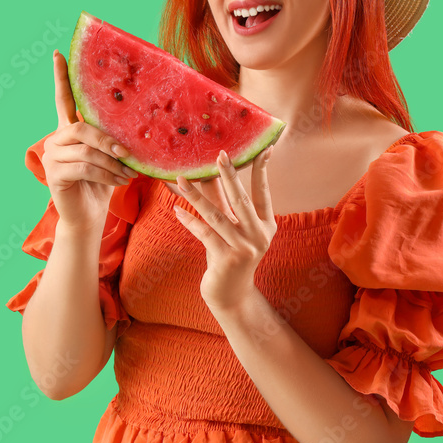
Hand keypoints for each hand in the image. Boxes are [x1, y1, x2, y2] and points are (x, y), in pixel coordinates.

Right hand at [41, 50, 137, 233]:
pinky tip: (120, 182)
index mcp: (69, 129)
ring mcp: (51, 156)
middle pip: (80, 127)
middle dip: (107, 140)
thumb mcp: (110, 157)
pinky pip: (85, 167)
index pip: (63, 99)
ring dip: (112, 164)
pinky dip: (107, 175)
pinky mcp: (53, 174)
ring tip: (129, 174)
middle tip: (127, 154)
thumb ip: (113, 139)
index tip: (58, 52)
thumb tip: (138, 125)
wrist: (89, 215)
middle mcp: (56, 138)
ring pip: (86, 150)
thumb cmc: (102, 183)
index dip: (60, 77)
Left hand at [172, 147, 276, 311]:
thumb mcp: (231, 227)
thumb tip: (208, 171)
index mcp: (266, 225)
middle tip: (220, 154)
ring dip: (196, 196)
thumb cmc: (229, 253)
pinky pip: (205, 233)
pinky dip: (189, 221)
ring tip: (181, 179)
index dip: (261, 170)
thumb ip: (223, 201)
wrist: (231, 293)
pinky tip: (176, 209)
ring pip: (217, 215)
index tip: (261, 149)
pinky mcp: (226, 259)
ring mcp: (244, 249)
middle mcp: (259, 236)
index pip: (263, 192)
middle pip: (241, 199)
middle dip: (229, 175)